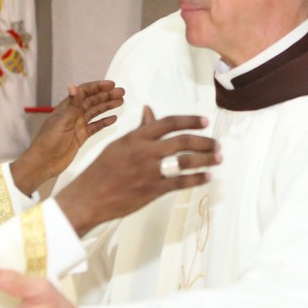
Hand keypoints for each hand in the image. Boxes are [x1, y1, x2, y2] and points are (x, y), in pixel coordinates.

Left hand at [11, 80, 123, 194]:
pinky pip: (95, 127)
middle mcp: (73, 114)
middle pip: (92, 101)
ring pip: (95, 113)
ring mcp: (77, 125)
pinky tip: (113, 119)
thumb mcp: (62, 121)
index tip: (111, 85)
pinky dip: (104, 122)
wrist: (44, 162)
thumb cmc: (49, 141)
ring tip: (121, 102)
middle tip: (121, 92)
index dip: (97, 87)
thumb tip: (73, 86)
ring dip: (107, 107)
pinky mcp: (81, 136)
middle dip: (106, 96)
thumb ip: (72, 105)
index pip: (84, 93)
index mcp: (66, 107)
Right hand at [57, 106, 220, 235]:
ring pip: (185, 162)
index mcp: (136, 138)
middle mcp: (145, 152)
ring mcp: (149, 172)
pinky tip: (206, 177)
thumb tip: (149, 111)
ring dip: (205, 160)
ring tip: (218, 159)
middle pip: (182, 141)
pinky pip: (180, 183)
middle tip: (217, 144)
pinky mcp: (152, 190)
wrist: (90, 197)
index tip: (204, 122)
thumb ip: (139, 130)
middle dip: (204, 142)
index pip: (168, 123)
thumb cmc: (102, 169)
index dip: (190, 121)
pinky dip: (196, 179)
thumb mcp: (119, 144)